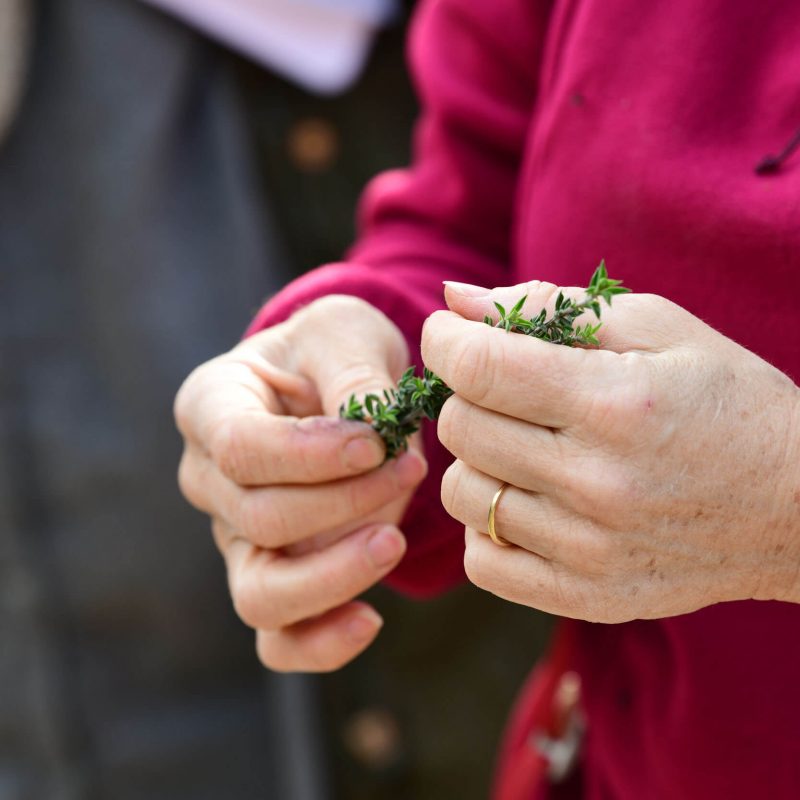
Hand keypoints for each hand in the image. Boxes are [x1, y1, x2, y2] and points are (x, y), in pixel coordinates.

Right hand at [175, 295, 426, 669]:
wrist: (337, 384)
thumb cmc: (334, 351)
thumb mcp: (345, 335)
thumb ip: (353, 375)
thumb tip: (371, 438)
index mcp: (211, 405)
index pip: (239, 447)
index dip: (310, 455)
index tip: (376, 443)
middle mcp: (209, 478)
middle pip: (259, 519)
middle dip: (346, 502)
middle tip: (409, 468)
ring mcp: (236, 537)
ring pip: (261, 594)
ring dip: (336, 575)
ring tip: (393, 541)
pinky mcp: (273, 577)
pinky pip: (279, 638)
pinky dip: (321, 643)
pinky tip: (370, 620)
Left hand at [422, 280, 799, 621]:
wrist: (797, 506)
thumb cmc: (725, 400)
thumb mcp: (657, 327)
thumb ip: (550, 305)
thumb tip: (454, 299)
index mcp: (614, 403)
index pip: (479, 368)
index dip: (445, 340)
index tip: (449, 332)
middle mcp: (596, 483)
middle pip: (461, 427)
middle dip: (466, 393)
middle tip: (502, 387)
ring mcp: (589, 551)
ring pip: (462, 494)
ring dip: (474, 459)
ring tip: (520, 445)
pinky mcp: (586, 596)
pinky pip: (483, 562)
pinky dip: (486, 525)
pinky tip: (525, 500)